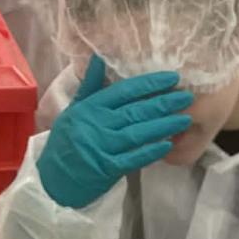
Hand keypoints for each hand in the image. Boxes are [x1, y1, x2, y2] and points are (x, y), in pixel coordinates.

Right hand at [38, 55, 193, 208]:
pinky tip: (168, 144)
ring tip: (185, 118)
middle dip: (164, 103)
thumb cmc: (65, 143)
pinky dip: (151, 151)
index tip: (171, 78)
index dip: (149, 83)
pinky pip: (134, 158)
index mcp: (90, 107)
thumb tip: (99, 57)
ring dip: (164, 125)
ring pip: (138, 133)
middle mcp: (97, 124)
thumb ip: (90, 86)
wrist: (52, 181)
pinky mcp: (107, 168)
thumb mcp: (74, 111)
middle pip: (136, 110)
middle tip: (186, 97)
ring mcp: (102, 147)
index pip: (124, 90)